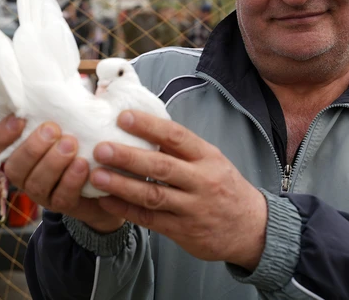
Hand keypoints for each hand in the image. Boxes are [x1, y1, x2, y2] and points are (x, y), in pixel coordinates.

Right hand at [0, 115, 124, 232]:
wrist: (106, 175)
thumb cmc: (79, 139)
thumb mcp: (67, 120)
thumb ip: (56, 107)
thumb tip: (55, 83)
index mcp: (15, 152)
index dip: (1, 135)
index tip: (19, 119)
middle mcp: (23, 174)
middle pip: (14, 167)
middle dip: (32, 148)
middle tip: (53, 129)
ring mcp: (41, 192)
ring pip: (36, 183)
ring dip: (53, 163)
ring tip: (71, 144)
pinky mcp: (62, 204)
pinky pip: (61, 196)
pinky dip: (71, 180)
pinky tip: (83, 164)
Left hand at [89, 110, 267, 269]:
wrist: (251, 228)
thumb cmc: (223, 186)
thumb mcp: (211, 160)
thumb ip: (180, 148)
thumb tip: (143, 124)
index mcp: (207, 156)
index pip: (176, 136)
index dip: (149, 126)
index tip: (123, 117)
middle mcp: (201, 181)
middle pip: (161, 167)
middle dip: (128, 157)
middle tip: (101, 148)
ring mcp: (193, 208)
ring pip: (153, 195)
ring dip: (122, 185)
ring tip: (97, 175)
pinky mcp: (184, 231)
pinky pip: (151, 220)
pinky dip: (126, 210)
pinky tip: (106, 201)